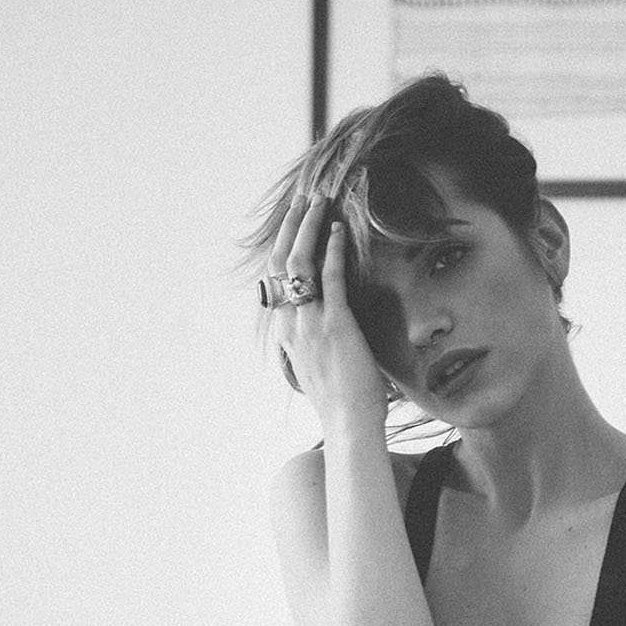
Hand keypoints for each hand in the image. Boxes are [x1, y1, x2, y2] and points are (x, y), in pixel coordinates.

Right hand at [267, 192, 387, 426]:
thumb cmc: (343, 402)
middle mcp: (292, 324)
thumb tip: (324, 329)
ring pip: (300, 263)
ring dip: (310, 228)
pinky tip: (339, 230)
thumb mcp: (320, 366)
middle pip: (281, 263)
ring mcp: (310, 323)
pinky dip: (333, 249)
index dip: (283, 246)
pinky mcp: (336, 324)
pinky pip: (330, 277)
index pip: (276, 279)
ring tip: (320, 203)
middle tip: (303, 200)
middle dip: (291, 226)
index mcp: (286, 333)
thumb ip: (315, 342)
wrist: (349, 425)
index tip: (293, 222)